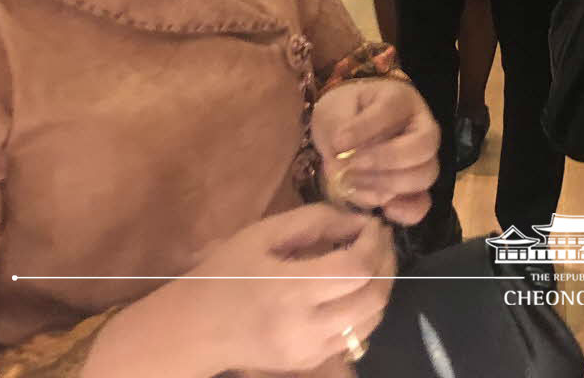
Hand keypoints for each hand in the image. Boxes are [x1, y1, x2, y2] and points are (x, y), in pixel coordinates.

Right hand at [128, 204, 393, 377]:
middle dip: (386, 262)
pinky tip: (355, 287)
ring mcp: (310, 350)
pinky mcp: (310, 362)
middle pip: (373, 297)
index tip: (372, 224)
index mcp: (290, 289)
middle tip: (380, 239)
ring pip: (371, 320)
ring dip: (381, 286)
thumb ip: (314, 221)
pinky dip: (366, 309)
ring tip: (373, 259)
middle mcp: (306, 326)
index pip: (356, 268)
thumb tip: (357, 221)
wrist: (197, 328)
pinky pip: (355, 336)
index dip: (373, 242)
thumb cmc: (227, 273)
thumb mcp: (263, 234)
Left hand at [314, 77, 440, 227]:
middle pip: (422, 147)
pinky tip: (384, 209)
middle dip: (384, 160)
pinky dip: (406, 211)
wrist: (348, 129)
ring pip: (424, 176)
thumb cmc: (344, 112)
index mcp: (401, 100)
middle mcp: (422, 127)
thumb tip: (343, 155)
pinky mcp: (416, 188)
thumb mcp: (334, 109)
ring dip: (387, 185)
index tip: (338, 142)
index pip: (392, 111)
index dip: (366, 128)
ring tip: (354, 184)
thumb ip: (338, 126)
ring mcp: (423, 159)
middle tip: (351, 167)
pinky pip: (423, 204)